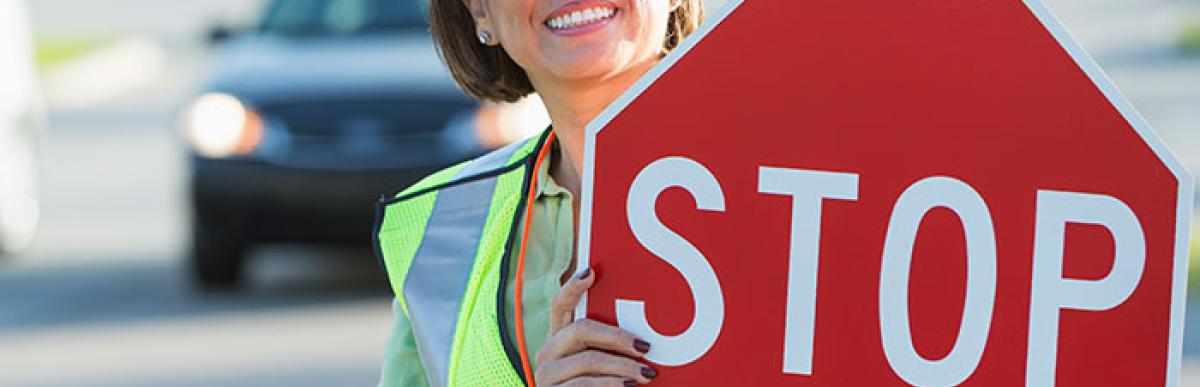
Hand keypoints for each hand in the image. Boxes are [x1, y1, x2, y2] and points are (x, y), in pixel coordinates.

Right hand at [534, 268, 657, 386]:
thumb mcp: (600, 368)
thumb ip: (610, 351)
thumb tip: (644, 340)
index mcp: (558, 341)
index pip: (560, 306)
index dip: (573, 287)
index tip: (592, 272)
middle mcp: (547, 354)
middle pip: (580, 330)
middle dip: (617, 336)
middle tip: (645, 346)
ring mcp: (547, 377)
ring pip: (587, 360)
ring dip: (622, 367)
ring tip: (647, 375)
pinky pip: (583, 385)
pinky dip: (610, 386)